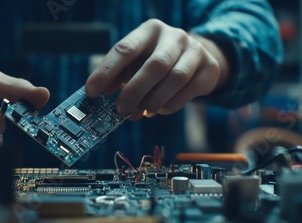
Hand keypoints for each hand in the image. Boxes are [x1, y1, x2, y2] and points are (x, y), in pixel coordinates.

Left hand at [85, 19, 228, 119]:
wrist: (196, 56)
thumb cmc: (156, 60)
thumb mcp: (136, 62)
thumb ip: (118, 76)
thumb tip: (99, 97)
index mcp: (149, 31)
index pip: (125, 49)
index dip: (107, 71)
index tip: (92, 92)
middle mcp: (174, 36)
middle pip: (155, 65)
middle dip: (134, 91)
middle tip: (120, 110)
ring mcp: (195, 51)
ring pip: (175, 79)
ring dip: (153, 101)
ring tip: (140, 113)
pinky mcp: (210, 69)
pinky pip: (189, 91)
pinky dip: (170, 105)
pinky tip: (158, 110)